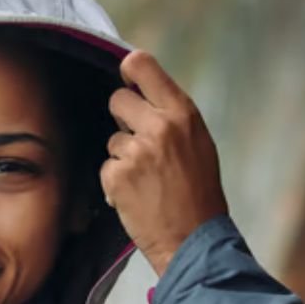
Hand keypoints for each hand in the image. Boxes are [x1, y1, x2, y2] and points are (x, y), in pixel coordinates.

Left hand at [100, 50, 228, 275]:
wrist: (192, 238)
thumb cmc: (198, 192)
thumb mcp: (197, 143)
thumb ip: (171, 117)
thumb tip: (144, 94)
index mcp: (182, 113)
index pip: (142, 66)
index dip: (129, 69)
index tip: (126, 76)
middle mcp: (159, 126)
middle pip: (117, 99)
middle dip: (122, 119)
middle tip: (139, 143)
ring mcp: (136, 151)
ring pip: (112, 140)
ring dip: (123, 158)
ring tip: (146, 179)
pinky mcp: (117, 176)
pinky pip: (106, 168)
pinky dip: (116, 183)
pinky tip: (136, 196)